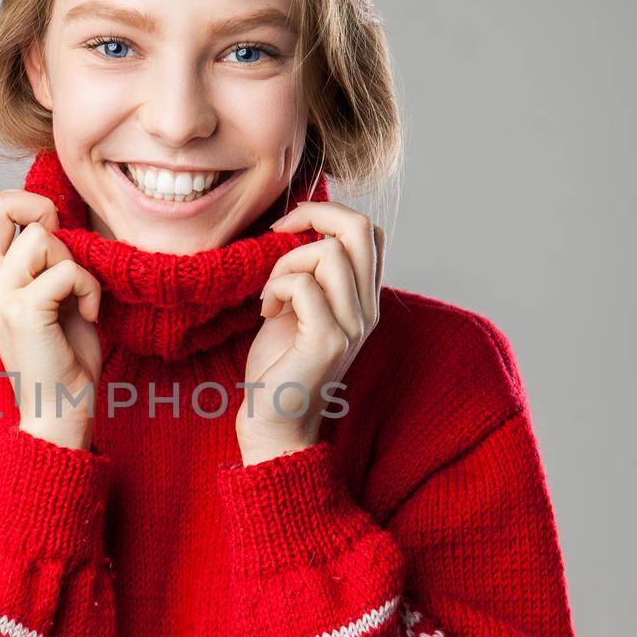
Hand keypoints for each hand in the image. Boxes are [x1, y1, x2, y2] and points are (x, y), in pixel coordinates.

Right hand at [0, 189, 102, 449]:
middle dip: (39, 209)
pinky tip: (88, 312)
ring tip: (77, 293)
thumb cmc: (62, 354)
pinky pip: (66, 270)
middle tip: (63, 248)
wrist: (59, 410)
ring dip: (72, 259)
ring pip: (39, 236)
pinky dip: (88, 286)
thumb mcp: (47, 295)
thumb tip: (53, 216)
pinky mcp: (21, 312)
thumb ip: (41, 258)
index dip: (22, 205)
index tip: (51, 240)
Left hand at [235, 200, 385, 463]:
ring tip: (269, 294)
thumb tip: (299, 226)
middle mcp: (367, 309)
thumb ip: (309, 272)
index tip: (289, 230)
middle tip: (277, 234)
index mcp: (364, 298)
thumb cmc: (279, 365)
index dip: (328, 214)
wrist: (275, 423)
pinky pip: (304, 285)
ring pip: (328, 253)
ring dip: (285, 263)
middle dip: (313, 215)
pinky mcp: (328, 341)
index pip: (369, 231)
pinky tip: (266, 312)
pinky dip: (277, 287)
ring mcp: (352, 326)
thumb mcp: (298, 308)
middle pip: (361, 228)